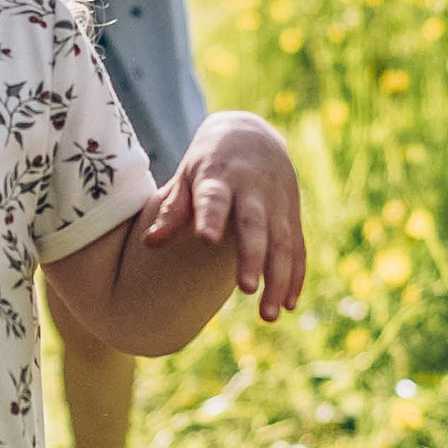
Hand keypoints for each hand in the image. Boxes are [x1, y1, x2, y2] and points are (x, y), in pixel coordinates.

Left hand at [141, 113, 306, 320]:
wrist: (252, 132)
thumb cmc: (209, 162)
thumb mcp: (187, 176)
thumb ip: (172, 210)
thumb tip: (149, 243)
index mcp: (219, 177)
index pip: (214, 198)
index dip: (211, 216)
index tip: (206, 238)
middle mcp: (251, 190)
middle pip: (254, 225)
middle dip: (252, 257)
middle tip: (246, 289)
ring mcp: (276, 203)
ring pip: (281, 242)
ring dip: (278, 278)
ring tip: (268, 315)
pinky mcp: (291, 215)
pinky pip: (297, 247)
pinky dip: (296, 275)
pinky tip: (288, 303)